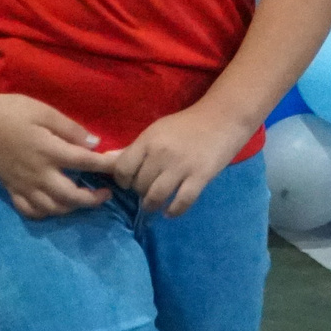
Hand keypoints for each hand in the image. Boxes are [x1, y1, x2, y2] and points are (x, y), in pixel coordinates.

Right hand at [0, 92, 109, 218]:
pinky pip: (30, 211)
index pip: (85, 163)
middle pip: (71, 197)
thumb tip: (95, 144)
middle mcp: (38, 174)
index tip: (119, 167)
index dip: (106, 167)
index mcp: (48, 151)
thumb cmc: (13, 111)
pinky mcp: (11, 189)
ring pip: (52, 208)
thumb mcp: (45, 111)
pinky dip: (45, 213)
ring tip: (82, 199)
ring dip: (72, 208)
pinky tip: (54, 205)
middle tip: (105, 193)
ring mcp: (23, 185)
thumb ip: (71, 129)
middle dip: (92, 199)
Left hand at [108, 105, 249, 215]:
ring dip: (151, 205)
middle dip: (139, 192)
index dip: (122, 180)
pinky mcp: (200, 176)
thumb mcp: (156, 131)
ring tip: (153, 205)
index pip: (122, 168)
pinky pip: (182, 202)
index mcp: (148, 140)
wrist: (222, 118)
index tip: (128, 183)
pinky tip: (170, 212)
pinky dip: (173, 211)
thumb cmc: (186, 124)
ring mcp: (181, 166)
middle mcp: (161, 154)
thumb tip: (107, 159)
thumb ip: (134, 148)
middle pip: (139, 185)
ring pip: (156, 196)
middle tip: (146, 191)